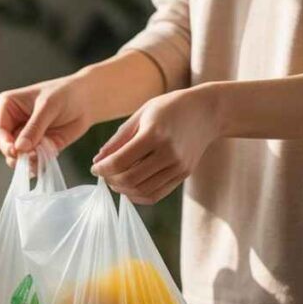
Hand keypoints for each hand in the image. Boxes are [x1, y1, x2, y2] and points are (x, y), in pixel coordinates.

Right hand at [0, 70, 96, 166]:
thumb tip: (19, 149)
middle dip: (17, 155)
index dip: (4, 143)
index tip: (15, 151)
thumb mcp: (48, 107)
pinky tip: (43, 164)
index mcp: (7, 106)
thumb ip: (34, 128)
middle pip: (6, 147)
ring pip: (17, 157)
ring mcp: (25, 137)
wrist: (88, 100)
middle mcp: (13, 123)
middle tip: (30, 157)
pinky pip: (32, 162)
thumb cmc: (66, 94)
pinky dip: (37, 166)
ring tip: (40, 159)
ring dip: (27, 162)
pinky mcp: (38, 148)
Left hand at [90, 85, 220, 204]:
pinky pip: (156, 194)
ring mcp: (178, 166)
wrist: (208, 111)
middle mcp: (168, 153)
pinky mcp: (184, 174)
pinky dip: (138, 195)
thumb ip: (118, 139)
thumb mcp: (141, 115)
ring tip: (115, 180)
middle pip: (129, 180)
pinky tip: (129, 186)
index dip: (101, 169)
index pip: (119, 162)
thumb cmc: (169, 108)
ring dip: (122, 190)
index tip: (94, 167)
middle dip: (110, 180)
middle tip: (103, 174)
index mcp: (155, 134)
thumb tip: (98, 161)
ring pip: (142, 191)